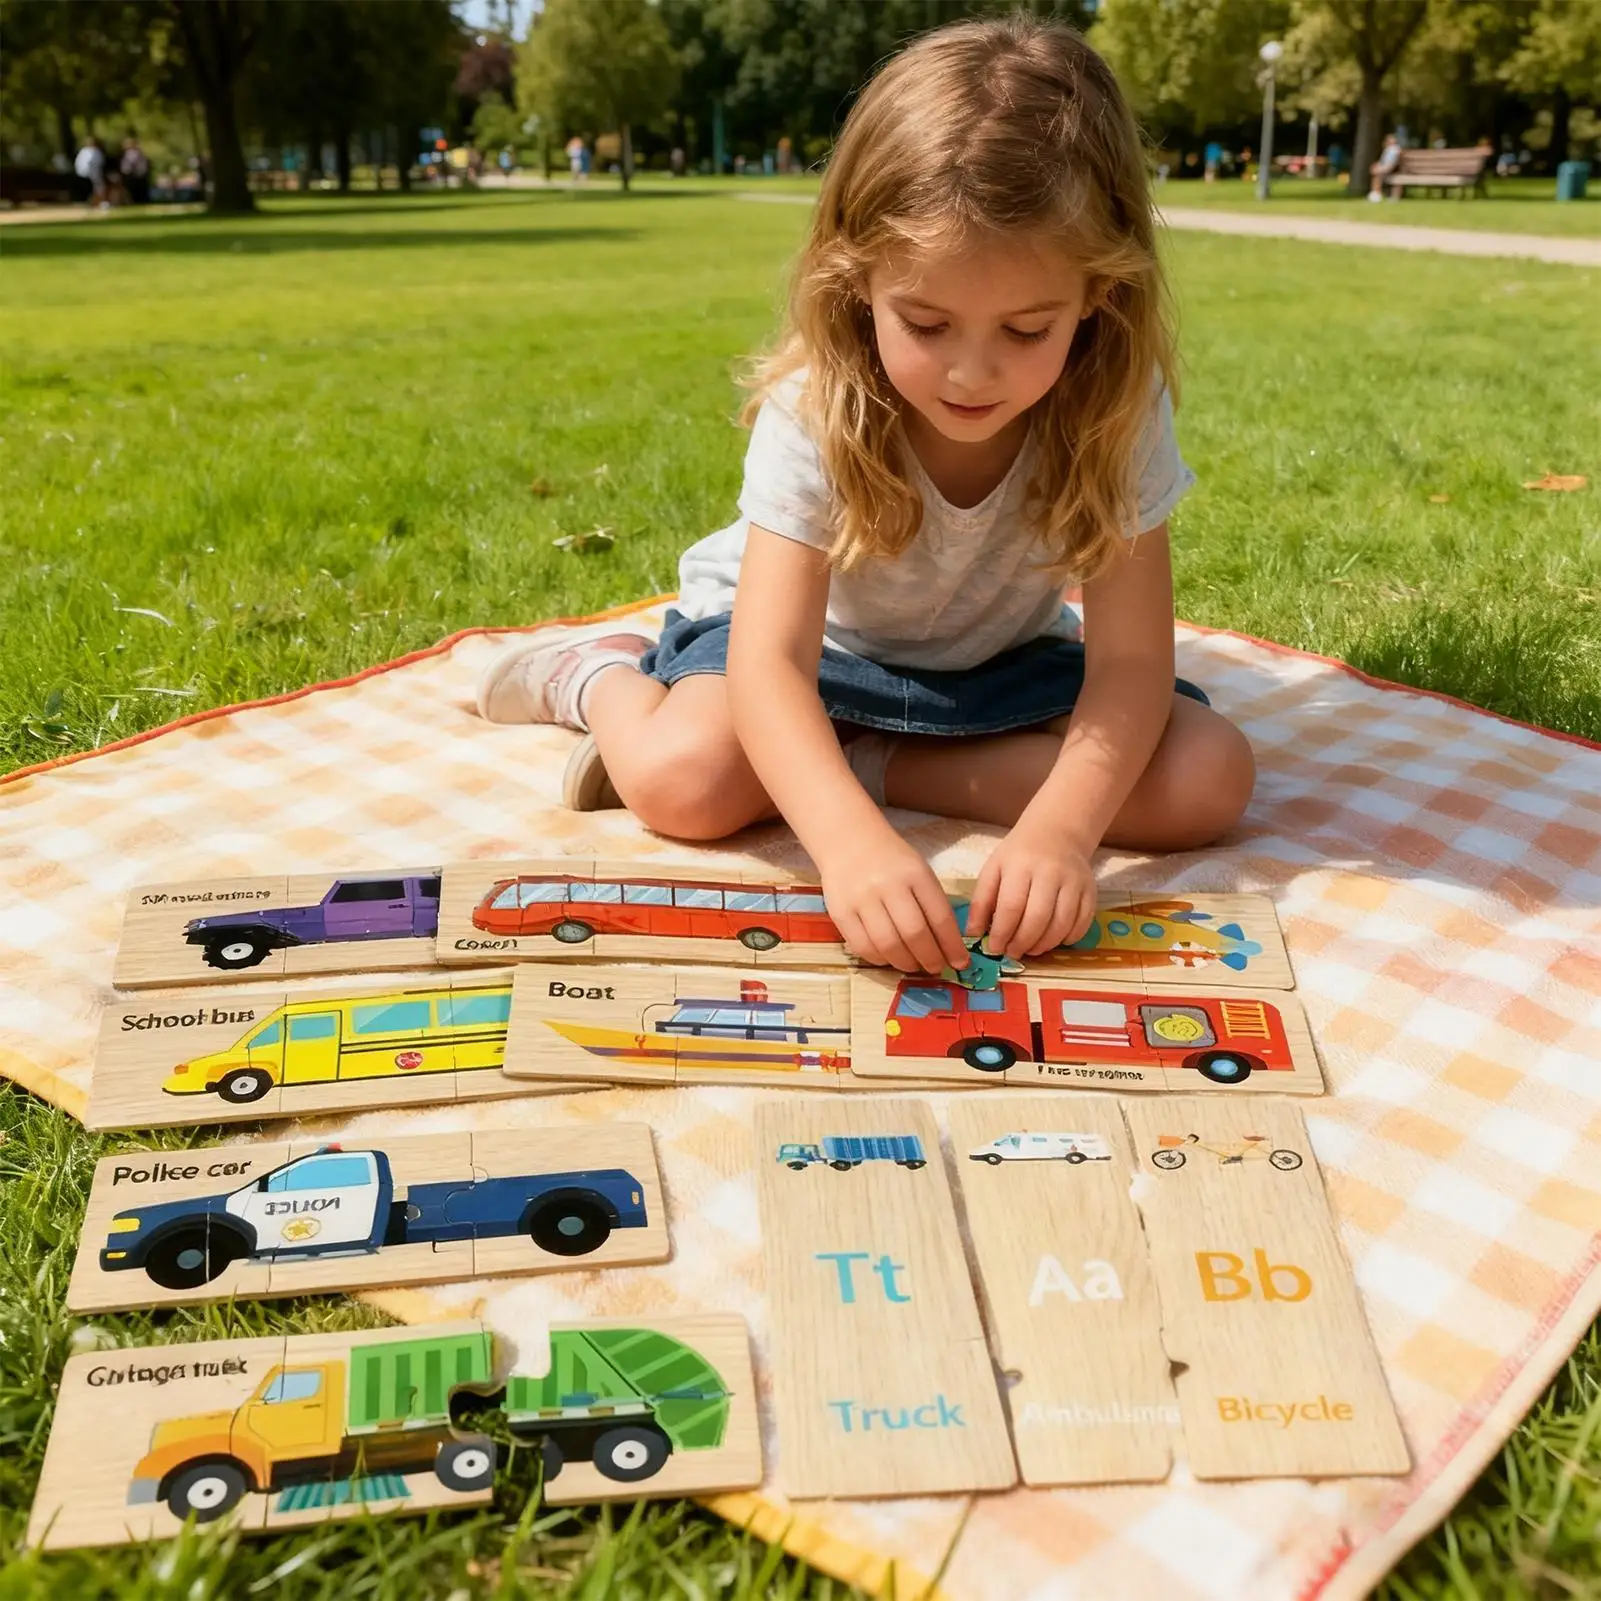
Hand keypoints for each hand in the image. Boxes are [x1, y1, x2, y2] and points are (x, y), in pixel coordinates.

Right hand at [820, 833, 970, 975]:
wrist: (847, 840)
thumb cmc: (891, 860)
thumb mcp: (918, 871)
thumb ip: (932, 904)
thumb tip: (947, 947)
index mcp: (915, 873)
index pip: (940, 916)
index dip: (952, 946)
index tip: (960, 962)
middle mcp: (888, 885)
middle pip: (914, 934)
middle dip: (930, 958)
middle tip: (936, 967)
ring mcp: (861, 899)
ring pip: (888, 945)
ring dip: (905, 963)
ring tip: (913, 965)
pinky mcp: (840, 912)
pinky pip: (863, 947)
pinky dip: (880, 959)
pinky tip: (888, 957)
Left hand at [964, 823, 1096, 960]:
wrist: (1057, 832)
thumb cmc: (1019, 854)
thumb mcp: (994, 868)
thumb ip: (981, 901)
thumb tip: (972, 934)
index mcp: (1021, 865)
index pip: (1011, 906)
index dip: (1002, 933)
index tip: (995, 948)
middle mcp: (1050, 873)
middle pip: (1038, 918)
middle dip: (1023, 942)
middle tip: (1013, 952)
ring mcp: (1074, 882)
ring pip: (1062, 923)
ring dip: (1044, 945)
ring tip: (1031, 949)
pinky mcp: (1091, 891)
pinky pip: (1082, 923)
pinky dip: (1068, 938)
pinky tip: (1053, 940)